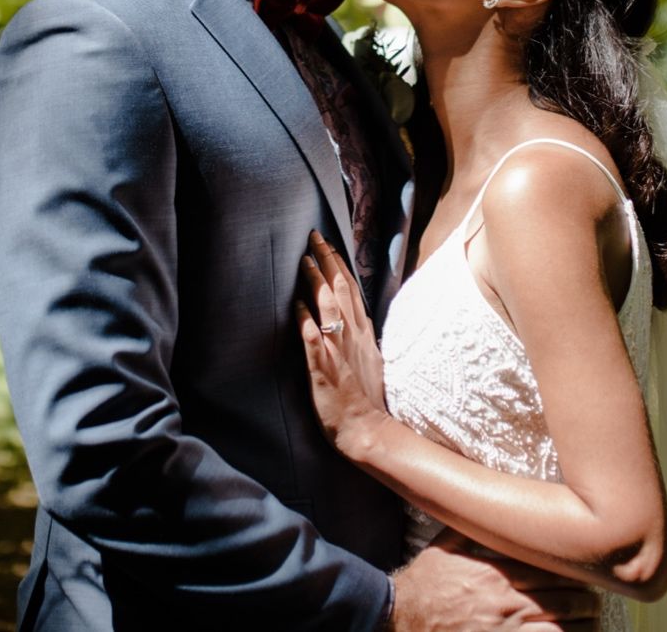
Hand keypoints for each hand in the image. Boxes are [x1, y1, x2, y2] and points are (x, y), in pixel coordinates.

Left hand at [296, 229, 388, 456]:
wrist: (368, 429)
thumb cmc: (366, 399)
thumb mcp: (370, 361)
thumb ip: (359, 337)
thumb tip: (353, 320)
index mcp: (362, 334)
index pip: (351, 291)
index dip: (339, 266)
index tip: (329, 245)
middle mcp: (352, 336)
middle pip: (341, 290)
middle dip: (327, 261)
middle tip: (315, 237)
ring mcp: (338, 351)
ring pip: (328, 309)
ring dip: (316, 283)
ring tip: (303, 261)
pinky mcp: (324, 369)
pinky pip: (314, 340)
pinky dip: (306, 321)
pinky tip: (296, 305)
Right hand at [392, 533, 600, 630]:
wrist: (400, 618)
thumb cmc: (424, 584)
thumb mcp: (444, 546)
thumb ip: (471, 524)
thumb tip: (487, 493)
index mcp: (495, 569)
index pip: (549, 565)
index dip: (573, 566)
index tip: (583, 565)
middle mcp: (504, 598)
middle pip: (563, 595)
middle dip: (584, 596)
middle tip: (593, 593)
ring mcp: (505, 629)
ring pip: (562, 624)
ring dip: (582, 620)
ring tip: (591, 617)